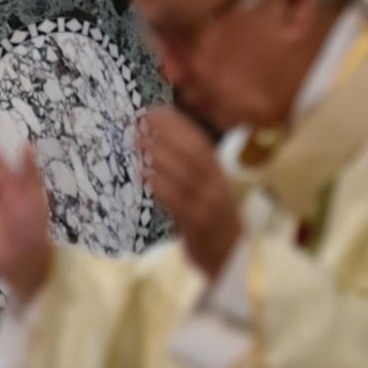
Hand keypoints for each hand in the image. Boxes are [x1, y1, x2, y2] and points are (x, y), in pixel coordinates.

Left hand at [138, 106, 241, 276]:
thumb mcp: (204, 189)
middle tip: (139, 122)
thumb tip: (155, 142)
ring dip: (159, 155)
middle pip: (193, 153)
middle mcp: (216, 185)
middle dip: (166, 134)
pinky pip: (178, 202)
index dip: (177, 124)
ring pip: (185, 174)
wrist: (229, 257)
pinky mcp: (198, 225)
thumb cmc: (210, 219)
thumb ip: (187, 169)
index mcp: (218, 173)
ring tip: (137, 141)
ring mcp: (208, 205)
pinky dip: (160, 186)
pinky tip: (144, 175)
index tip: (153, 110)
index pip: (199, 141)